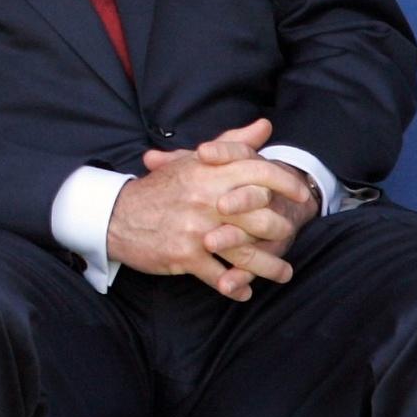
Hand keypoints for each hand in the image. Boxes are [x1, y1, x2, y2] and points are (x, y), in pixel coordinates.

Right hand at [107, 118, 312, 300]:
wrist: (114, 216)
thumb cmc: (158, 189)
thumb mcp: (191, 161)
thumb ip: (231, 144)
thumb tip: (264, 126)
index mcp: (207, 173)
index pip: (259, 173)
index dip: (286, 184)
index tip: (301, 195)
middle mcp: (205, 200)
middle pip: (262, 217)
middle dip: (280, 230)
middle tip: (286, 235)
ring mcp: (196, 230)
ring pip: (247, 253)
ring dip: (269, 267)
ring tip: (282, 273)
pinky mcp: (185, 256)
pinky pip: (220, 277)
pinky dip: (235, 287)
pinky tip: (243, 291)